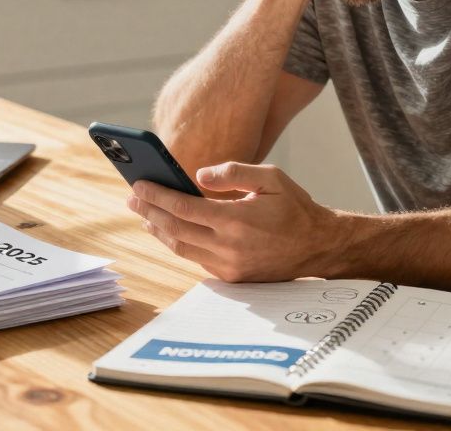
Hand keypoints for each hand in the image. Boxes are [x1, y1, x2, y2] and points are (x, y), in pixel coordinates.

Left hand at [126, 162, 340, 281]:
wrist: (319, 247)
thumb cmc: (295, 208)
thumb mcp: (271, 178)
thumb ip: (234, 173)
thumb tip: (197, 176)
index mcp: (237, 220)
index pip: (184, 208)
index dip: (157, 196)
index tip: (138, 185)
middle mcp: (229, 247)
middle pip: (175, 229)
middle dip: (150, 212)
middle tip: (131, 198)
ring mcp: (229, 266)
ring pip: (182, 248)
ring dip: (159, 231)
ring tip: (144, 215)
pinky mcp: (232, 278)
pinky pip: (196, 259)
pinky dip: (179, 243)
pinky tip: (170, 230)